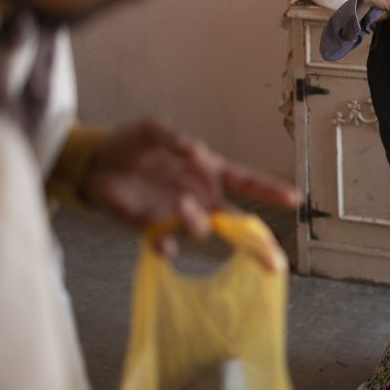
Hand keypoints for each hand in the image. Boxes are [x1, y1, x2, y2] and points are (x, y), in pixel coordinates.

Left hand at [83, 118, 299, 259]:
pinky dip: (165, 246)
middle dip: (257, 243)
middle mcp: (200, 197)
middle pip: (236, 222)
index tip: (293, 199)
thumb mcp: (153, 128)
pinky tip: (164, 245)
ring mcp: (177, 214)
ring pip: (201, 229)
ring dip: (196, 220)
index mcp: (208, 171)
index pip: (246, 182)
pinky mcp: (150, 227)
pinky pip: (164, 243)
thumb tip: (197, 152)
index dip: (270, 190)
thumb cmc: (132, 142)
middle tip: (275, 261)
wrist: (95, 161)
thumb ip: (175, 138)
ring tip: (180, 203)